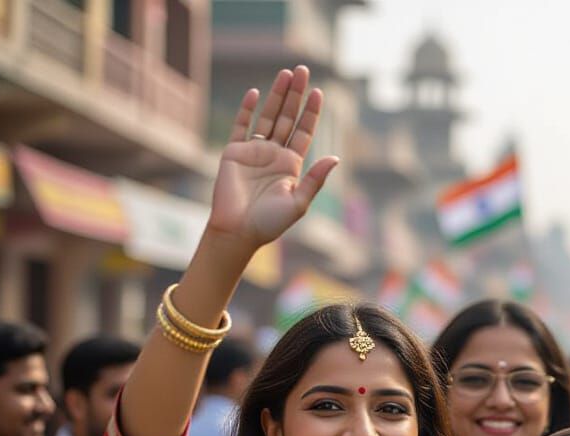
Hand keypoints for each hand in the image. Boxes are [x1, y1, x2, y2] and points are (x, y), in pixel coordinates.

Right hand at [206, 65, 338, 252]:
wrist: (238, 231)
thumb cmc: (270, 222)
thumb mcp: (299, 202)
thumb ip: (315, 179)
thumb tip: (335, 157)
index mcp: (292, 165)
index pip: (304, 131)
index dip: (311, 112)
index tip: (318, 92)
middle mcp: (274, 154)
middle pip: (288, 117)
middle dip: (296, 95)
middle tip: (303, 71)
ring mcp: (254, 151)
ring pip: (268, 116)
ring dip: (277, 95)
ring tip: (286, 73)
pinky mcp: (234, 152)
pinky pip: (242, 126)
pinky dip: (247, 109)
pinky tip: (256, 93)